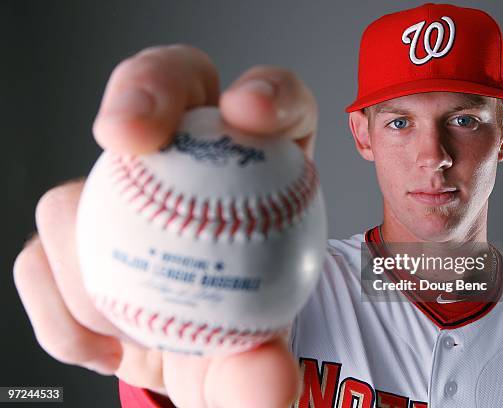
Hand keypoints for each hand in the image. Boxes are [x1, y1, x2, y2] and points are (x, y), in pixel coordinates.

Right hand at [14, 44, 317, 407]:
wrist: (187, 364)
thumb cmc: (235, 343)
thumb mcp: (257, 363)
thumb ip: (263, 373)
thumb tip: (266, 378)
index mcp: (264, 170)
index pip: (278, 105)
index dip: (267, 92)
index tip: (250, 114)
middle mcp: (194, 159)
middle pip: (172, 83)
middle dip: (144, 91)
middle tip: (126, 135)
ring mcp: (125, 186)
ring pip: (76, 189)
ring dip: (89, 273)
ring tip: (137, 334)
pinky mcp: (72, 226)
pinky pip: (37, 256)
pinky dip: (63, 315)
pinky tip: (106, 346)